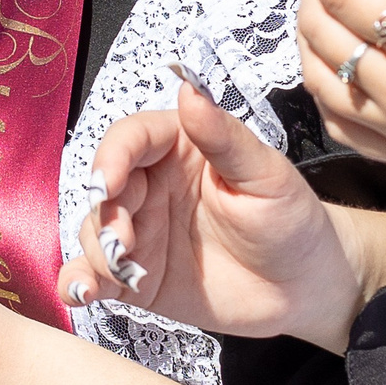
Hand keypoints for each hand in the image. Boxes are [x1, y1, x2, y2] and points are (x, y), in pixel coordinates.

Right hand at [61, 83, 385, 353]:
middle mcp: (152, 186)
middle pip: (105, 187)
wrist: (307, 288)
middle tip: (124, 241)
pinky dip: (79, 283)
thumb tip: (190, 90)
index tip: (108, 182)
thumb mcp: (267, 176)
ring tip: (120, 274)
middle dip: (105, 213)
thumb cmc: (293, 221)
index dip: (112, 156)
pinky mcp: (137, 276)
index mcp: (180, 149)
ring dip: (96, 250)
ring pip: (95, 231)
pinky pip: (97, 276)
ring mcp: (142, 232)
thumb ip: (224, 137)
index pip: (132, 138)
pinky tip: (79, 294)